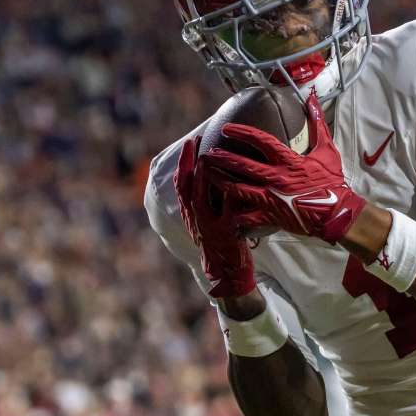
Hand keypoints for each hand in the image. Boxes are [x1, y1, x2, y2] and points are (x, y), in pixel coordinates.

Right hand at [175, 134, 256, 298]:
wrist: (229, 276)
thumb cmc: (223, 245)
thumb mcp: (210, 224)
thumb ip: (207, 204)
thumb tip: (210, 179)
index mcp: (192, 215)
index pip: (182, 184)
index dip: (184, 162)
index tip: (190, 142)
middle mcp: (196, 220)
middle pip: (187, 186)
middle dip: (188, 162)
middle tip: (194, 140)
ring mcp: (210, 227)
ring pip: (200, 198)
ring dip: (202, 176)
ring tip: (208, 155)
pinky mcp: (227, 234)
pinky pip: (227, 212)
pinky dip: (228, 196)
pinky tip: (234, 180)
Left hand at [200, 91, 365, 244]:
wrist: (338, 213)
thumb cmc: (332, 181)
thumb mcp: (327, 149)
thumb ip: (317, 123)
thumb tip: (313, 98)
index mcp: (289, 161)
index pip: (261, 141)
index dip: (242, 133)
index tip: (227, 129)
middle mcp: (277, 178)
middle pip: (243, 165)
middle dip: (223, 158)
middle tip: (208, 152)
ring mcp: (273, 198)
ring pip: (239, 189)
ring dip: (221, 181)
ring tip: (207, 175)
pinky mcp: (272, 216)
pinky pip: (249, 215)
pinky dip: (235, 214)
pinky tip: (222, 210)